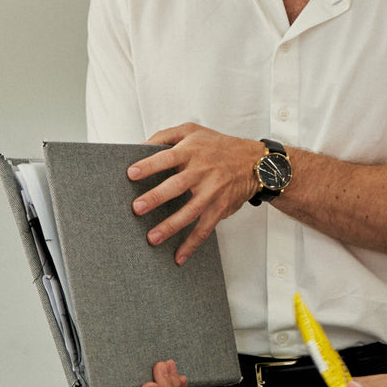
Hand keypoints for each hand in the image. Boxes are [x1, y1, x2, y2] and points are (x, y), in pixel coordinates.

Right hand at [106, 359, 187, 386]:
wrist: (132, 361)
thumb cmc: (121, 362)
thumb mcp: (116, 360)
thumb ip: (117, 360)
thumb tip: (110, 345)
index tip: (152, 385)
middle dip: (161, 385)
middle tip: (161, 364)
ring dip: (172, 383)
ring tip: (169, 364)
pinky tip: (181, 378)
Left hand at [127, 123, 264, 264]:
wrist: (255, 163)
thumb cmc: (218, 146)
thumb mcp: (192, 130)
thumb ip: (165, 136)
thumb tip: (140, 148)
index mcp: (192, 151)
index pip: (168, 157)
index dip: (150, 165)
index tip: (131, 173)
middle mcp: (203, 171)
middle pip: (178, 185)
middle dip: (157, 197)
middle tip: (137, 208)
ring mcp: (213, 191)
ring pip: (191, 211)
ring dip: (171, 226)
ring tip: (152, 237)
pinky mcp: (220, 208)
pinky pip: (205, 228)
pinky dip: (192, 243)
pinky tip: (179, 256)